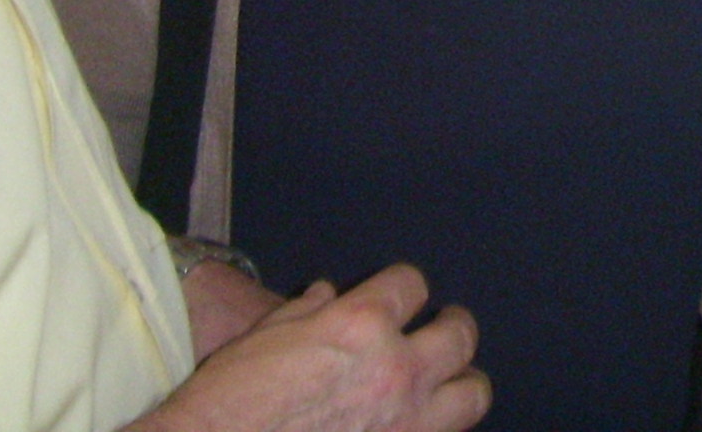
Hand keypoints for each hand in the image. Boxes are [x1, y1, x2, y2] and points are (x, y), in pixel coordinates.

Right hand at [135, 265, 487, 431]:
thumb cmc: (228, 400)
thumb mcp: (264, 338)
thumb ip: (307, 312)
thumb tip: (327, 294)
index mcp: (361, 324)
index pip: (412, 284)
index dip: (404, 290)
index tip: (400, 300)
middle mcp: (397, 369)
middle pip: (459, 335)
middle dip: (451, 330)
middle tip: (440, 333)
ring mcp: (406, 423)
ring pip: (473, 394)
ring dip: (461, 384)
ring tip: (448, 383)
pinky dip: (434, 429)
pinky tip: (416, 425)